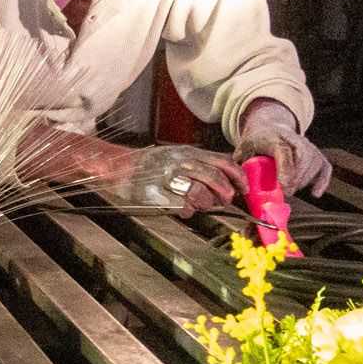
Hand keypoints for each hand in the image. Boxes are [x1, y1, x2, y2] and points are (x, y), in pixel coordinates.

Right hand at [104, 144, 248, 217]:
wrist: (119, 166)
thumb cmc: (150, 164)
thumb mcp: (178, 154)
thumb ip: (200, 163)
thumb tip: (225, 178)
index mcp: (189, 153)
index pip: (223, 162)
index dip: (237, 176)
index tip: (243, 188)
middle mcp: (180, 162)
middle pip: (214, 177)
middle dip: (224, 192)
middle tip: (224, 200)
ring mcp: (168, 178)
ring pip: (199, 192)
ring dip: (205, 202)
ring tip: (200, 204)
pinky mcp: (156, 194)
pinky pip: (180, 206)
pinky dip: (187, 210)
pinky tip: (184, 209)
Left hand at [234, 98, 331, 195]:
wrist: (270, 128)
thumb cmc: (256, 143)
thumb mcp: (242, 150)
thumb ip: (241, 168)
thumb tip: (242, 188)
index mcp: (273, 137)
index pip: (283, 151)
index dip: (285, 170)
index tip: (284, 187)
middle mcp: (294, 139)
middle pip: (301, 160)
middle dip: (292, 180)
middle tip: (282, 193)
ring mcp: (308, 146)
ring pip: (312, 166)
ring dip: (301, 183)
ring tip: (287, 189)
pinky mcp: (317, 154)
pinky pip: (324, 168)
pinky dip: (321, 182)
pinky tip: (314, 193)